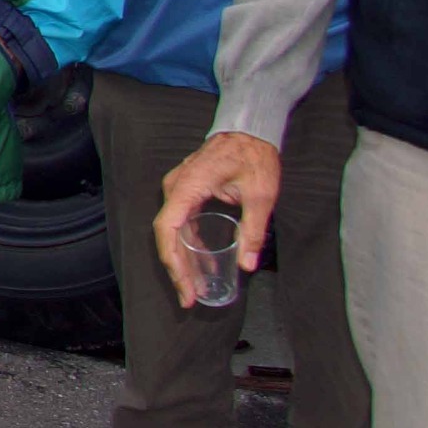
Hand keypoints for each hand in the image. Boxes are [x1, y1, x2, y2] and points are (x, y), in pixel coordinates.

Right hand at [156, 131, 280, 305]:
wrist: (250, 129)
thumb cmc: (254, 156)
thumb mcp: (260, 195)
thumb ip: (252, 231)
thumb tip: (247, 265)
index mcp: (188, 187)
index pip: (167, 230)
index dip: (173, 262)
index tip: (185, 287)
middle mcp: (175, 187)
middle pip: (166, 235)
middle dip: (177, 269)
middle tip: (190, 297)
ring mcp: (178, 188)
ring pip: (171, 230)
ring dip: (181, 259)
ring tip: (195, 286)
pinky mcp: (185, 190)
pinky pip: (179, 222)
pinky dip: (187, 244)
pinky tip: (199, 261)